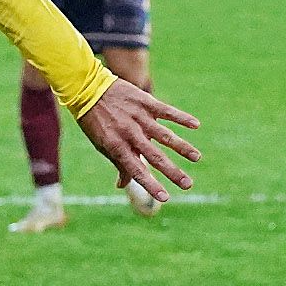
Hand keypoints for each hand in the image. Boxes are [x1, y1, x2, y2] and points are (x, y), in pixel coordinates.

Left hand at [77, 78, 200, 201]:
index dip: (151, 185)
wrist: (88, 88)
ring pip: (165, 136)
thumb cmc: (95, 121)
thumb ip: (117, 163)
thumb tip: (122, 186)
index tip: (165, 197)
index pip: (137, 171)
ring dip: (182, 147)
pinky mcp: (145, 102)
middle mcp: (130, 134)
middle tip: (188, 184)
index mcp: (118, 147)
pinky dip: (181, 118)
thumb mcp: (102, 144)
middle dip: (173, 172)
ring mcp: (139, 118)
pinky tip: (196, 125)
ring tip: (196, 157)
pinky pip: (167, 111)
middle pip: (155, 157)